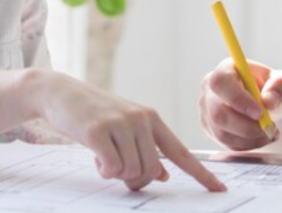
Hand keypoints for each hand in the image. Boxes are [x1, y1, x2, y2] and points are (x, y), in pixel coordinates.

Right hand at [27, 69, 225, 191]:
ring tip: (103, 155)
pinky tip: (94, 157)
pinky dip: (103, 170)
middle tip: (116, 166)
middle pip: (152, 171)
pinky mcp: (98, 131)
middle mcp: (142, 119)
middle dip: (134, 179)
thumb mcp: (125, 129)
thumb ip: (146, 149)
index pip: (181, 152)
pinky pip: (112, 168)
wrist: (61, 93)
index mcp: (152, 119)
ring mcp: (121, 123)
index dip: (201, 173)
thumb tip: (162, 176)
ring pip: (132, 172)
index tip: (220, 190)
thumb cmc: (95, 115)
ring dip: (115, 173)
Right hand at [199, 58, 281, 150]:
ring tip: (270, 133)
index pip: (221, 82)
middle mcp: (210, 89)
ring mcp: (207, 110)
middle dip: (246, 127)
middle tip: (269, 128)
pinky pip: (225, 143)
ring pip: (221, 132)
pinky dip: (246, 145)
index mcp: (226, 70)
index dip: (238, 99)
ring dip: (249, 139)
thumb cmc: (272, 89)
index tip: (259, 112)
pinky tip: (261, 138)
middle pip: (218, 113)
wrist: (267, 104)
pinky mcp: (210, 129)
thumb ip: (280, 86)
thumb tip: (268, 101)